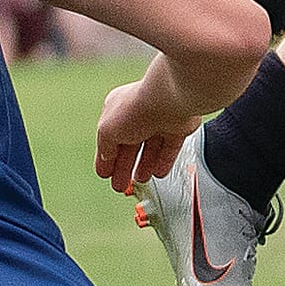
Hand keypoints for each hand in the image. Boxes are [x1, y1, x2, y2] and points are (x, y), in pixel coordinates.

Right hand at [94, 67, 195, 194]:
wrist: (169, 100)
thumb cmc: (136, 109)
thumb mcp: (107, 131)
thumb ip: (105, 148)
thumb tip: (106, 160)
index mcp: (118, 108)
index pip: (110, 137)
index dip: (107, 158)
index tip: (105, 174)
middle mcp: (139, 112)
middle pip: (130, 144)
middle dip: (124, 166)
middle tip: (120, 184)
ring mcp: (160, 119)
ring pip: (151, 147)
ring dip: (145, 165)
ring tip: (140, 180)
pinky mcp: (179, 126)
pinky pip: (170, 147)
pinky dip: (164, 160)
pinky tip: (158, 173)